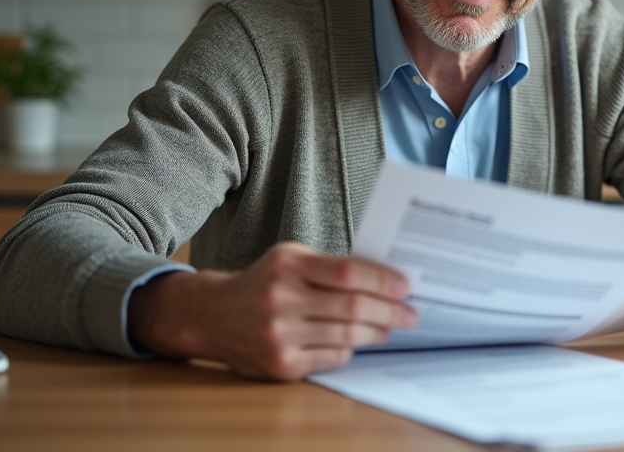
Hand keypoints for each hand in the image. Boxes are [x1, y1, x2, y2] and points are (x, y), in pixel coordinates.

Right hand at [128, 242, 417, 380]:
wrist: (212, 315)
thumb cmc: (263, 282)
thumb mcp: (290, 258)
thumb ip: (331, 266)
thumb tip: (384, 279)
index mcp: (288, 266)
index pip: (347, 273)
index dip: (382, 281)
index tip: (405, 286)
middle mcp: (281, 300)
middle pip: (352, 308)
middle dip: (390, 312)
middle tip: (411, 314)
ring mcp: (279, 335)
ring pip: (346, 336)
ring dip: (376, 333)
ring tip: (390, 327)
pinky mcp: (280, 364)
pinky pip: (330, 358)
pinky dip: (349, 350)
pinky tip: (358, 341)